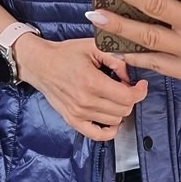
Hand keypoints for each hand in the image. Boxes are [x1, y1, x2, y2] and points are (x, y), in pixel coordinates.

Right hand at [17, 35, 147, 142]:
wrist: (40, 64)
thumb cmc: (65, 54)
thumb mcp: (92, 46)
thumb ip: (116, 58)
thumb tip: (129, 76)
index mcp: (92, 82)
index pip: (127, 97)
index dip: (139, 91)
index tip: (140, 85)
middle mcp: (86, 101)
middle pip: (124, 110)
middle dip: (130, 98)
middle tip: (124, 87)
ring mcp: (79, 114)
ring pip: (115, 121)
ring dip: (120, 110)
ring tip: (114, 97)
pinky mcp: (73, 121)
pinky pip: (98, 135)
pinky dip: (109, 130)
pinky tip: (111, 119)